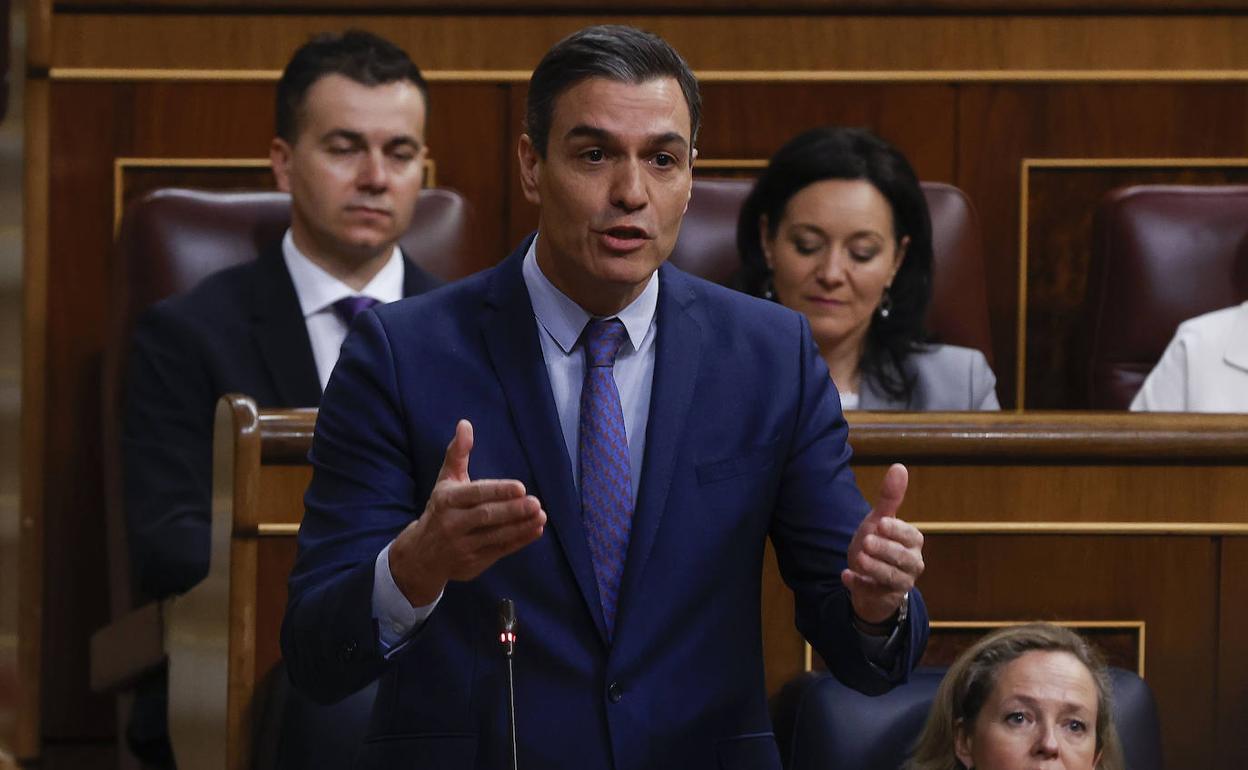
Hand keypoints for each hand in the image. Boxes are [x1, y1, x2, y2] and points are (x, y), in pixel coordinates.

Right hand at [388, 420, 546, 606]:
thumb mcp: (445, 481)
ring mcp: (462, 547)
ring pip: (495, 536)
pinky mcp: (473, 563)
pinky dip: (519, 541)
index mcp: (446, 500)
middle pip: (485, 516)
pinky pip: (499, 551)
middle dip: (512, 510)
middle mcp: (452, 524)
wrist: (420, 555)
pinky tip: (535, 529)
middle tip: (535, 502)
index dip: (497, 491)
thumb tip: (465, 424)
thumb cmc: (440, 510)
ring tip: (540, 516)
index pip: (474, 494)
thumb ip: (458, 453)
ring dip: (520, 527)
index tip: (520, 487)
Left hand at [841, 463, 924, 625]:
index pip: (910, 536)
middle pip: (903, 559)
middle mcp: (912, 564)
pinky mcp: (884, 597)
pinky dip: (858, 585)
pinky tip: (845, 576)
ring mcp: (900, 583)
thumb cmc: (878, 544)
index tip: (880, 523)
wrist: (868, 577)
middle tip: (866, 542)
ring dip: (873, 568)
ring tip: (857, 558)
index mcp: (913, 542)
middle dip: (885, 550)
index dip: (896, 531)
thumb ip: (890, 497)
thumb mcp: (880, 520)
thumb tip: (899, 466)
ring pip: (891, 578)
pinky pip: (873, 593)